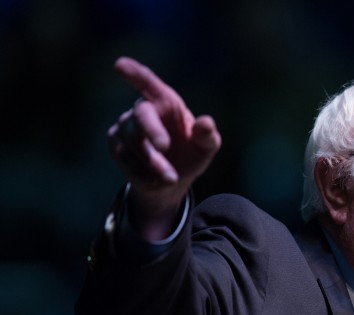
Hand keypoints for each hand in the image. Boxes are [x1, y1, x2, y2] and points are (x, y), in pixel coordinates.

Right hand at [107, 57, 220, 239]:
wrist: (172, 181)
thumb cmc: (191, 154)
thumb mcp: (206, 147)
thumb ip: (208, 135)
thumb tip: (206, 122)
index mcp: (167, 103)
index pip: (149, 84)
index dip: (135, 74)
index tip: (119, 64)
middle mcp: (143, 111)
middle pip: (141, 115)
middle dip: (152, 130)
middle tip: (164, 146)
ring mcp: (125, 127)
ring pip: (133, 143)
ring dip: (153, 163)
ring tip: (171, 178)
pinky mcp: (116, 145)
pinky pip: (125, 159)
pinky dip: (141, 172)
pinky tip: (155, 181)